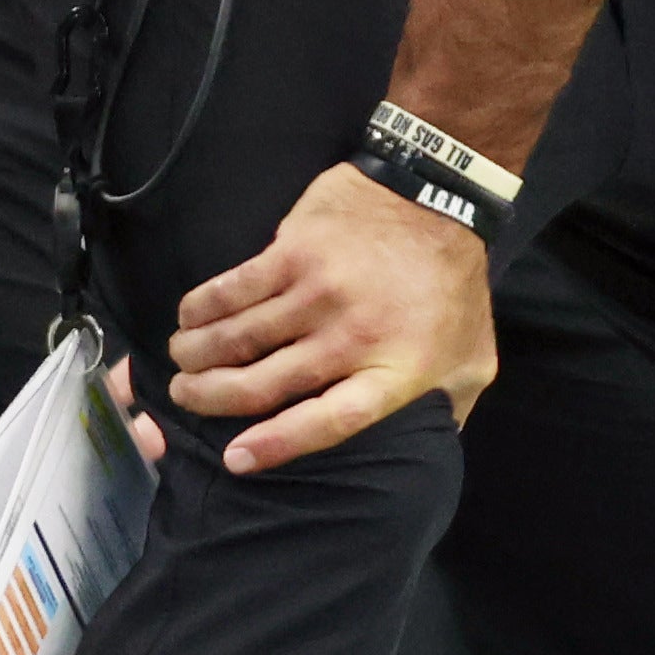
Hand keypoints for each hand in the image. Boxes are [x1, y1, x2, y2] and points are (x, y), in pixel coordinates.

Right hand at [163, 164, 498, 470]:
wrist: (442, 196)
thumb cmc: (454, 287)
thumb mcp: (472, 360)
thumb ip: (447, 411)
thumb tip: (420, 458)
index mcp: (395, 372)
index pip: (327, 422)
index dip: (276, 445)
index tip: (234, 458)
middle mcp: (352, 337)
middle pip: (261, 385)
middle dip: (209, 398)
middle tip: (185, 397)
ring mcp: (320, 292)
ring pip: (236, 338)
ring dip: (196, 354)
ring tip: (182, 360)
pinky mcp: (295, 251)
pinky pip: (231, 289)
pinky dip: (200, 308)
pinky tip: (188, 318)